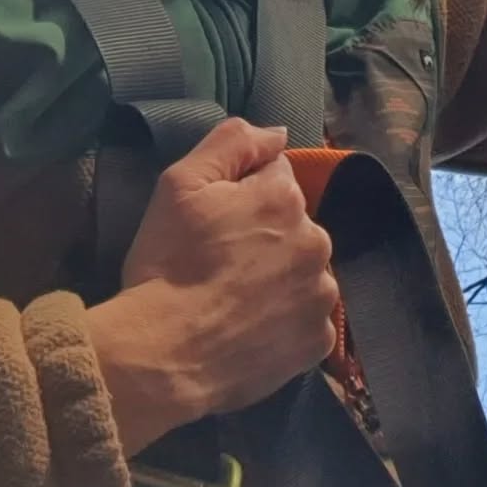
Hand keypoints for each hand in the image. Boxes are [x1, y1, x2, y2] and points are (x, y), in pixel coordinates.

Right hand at [88, 118, 338, 455]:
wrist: (165, 354)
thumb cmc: (168, 263)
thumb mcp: (180, 183)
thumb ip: (233, 142)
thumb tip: (279, 133)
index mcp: (285, 197)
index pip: (273, 175)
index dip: (239, 194)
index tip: (212, 221)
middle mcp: (316, 241)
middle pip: (291, 224)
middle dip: (264, 234)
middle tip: (218, 262)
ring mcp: (321, 294)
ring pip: (302, 270)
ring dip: (278, 275)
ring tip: (234, 298)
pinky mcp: (318, 341)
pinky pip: (306, 317)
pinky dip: (284, 319)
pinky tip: (250, 327)